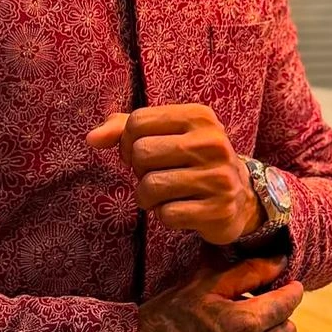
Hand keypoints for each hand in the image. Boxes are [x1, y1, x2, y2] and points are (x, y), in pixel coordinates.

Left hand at [86, 105, 264, 244]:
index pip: (137, 121)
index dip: (127, 141)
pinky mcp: (218, 210)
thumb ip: (123, 128)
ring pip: (150, 186)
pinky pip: (166, 215)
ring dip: (147, 196)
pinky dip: (164, 215)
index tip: (141, 152)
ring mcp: (218, 177)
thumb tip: (91, 139)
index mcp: (199, 116)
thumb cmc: (190, 159)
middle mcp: (212, 142)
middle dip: (138, 169)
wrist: (240, 196)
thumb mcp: (165, 133)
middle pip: (141, 153)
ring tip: (165, 193)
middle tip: (156, 174)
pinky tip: (182, 209)